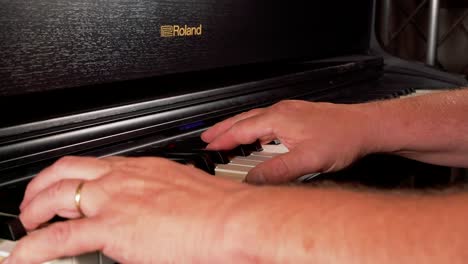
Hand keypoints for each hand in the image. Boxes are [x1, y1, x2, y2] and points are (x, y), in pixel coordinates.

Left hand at [7, 156, 249, 263]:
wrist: (228, 218)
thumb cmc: (216, 206)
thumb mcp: (183, 190)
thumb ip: (161, 195)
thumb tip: (156, 208)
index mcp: (140, 167)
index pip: (94, 165)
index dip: (72, 176)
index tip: (67, 186)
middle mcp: (121, 178)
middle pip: (65, 170)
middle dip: (42, 185)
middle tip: (34, 200)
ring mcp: (113, 200)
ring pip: (56, 196)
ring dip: (33, 211)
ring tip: (27, 225)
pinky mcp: (111, 227)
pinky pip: (59, 238)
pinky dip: (34, 247)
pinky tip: (24, 255)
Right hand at [202, 100, 378, 183]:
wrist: (365, 126)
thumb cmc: (342, 137)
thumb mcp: (308, 160)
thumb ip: (277, 171)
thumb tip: (253, 180)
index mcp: (278, 118)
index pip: (241, 129)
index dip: (223, 139)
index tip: (208, 147)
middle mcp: (281, 110)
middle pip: (243, 119)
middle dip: (223, 129)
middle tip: (207, 138)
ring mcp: (289, 111)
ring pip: (254, 118)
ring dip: (237, 127)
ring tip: (225, 137)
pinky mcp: (297, 114)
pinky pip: (266, 119)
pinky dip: (253, 127)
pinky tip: (256, 136)